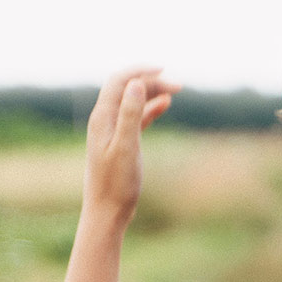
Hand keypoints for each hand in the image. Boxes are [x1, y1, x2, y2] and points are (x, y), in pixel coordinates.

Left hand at [84, 67, 180, 225]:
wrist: (107, 212)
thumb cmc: (116, 184)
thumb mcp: (126, 147)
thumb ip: (130, 114)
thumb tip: (136, 83)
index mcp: (102, 118)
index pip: (119, 81)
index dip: (140, 70)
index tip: (164, 69)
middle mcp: (104, 120)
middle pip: (127, 88)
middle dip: (151, 82)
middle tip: (179, 86)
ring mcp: (111, 131)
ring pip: (132, 101)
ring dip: (152, 93)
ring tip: (176, 92)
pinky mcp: (120, 142)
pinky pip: (135, 117)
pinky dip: (149, 108)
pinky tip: (165, 106)